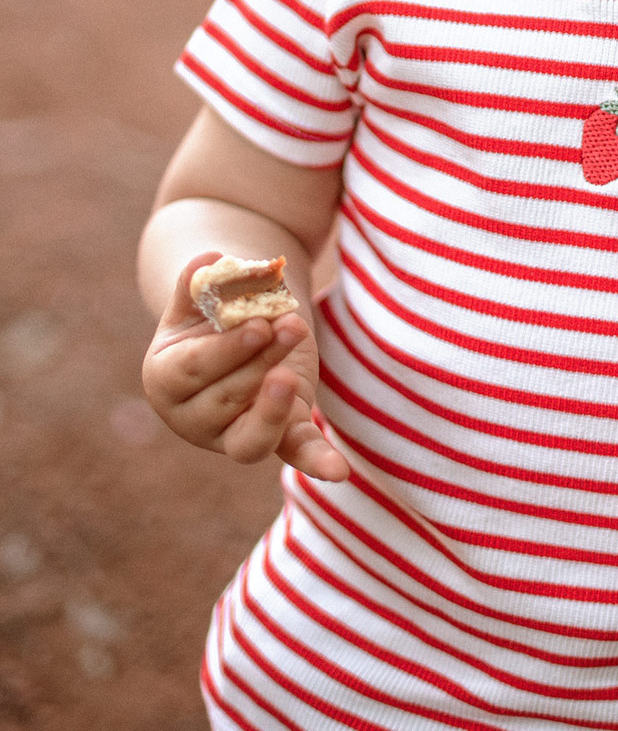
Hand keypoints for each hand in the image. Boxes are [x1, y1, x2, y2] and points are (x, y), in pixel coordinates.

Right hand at [141, 252, 347, 482]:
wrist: (239, 325)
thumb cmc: (216, 310)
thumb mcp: (205, 296)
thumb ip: (200, 280)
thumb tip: (210, 259)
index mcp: (164, 379)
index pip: (192, 370)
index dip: (226, 350)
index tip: (259, 325)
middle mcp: (192, 418)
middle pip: (225, 399)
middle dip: (260, 361)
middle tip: (290, 325)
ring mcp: (232, 435)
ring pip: (251, 436)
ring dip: (276, 405)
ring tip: (293, 369)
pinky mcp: (276, 437)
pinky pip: (293, 454)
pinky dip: (316, 461)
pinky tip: (339, 471)